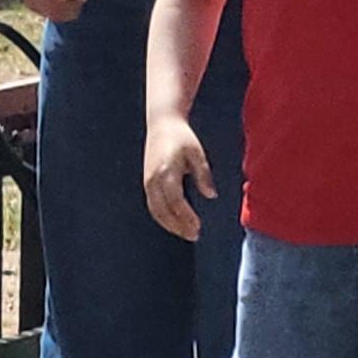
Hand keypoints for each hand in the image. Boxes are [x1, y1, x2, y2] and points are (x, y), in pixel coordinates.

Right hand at [141, 115, 214, 240]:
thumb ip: (203, 174)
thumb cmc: (182, 137)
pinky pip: (152, 205)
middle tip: (194, 235)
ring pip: (155, 211)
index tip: (198, 227)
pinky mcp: (146, 182)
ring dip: (170, 224)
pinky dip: (163, 217)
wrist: (162, 123)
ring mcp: (147, 181)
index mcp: (166, 171)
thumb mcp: (197, 153)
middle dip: (178, 226)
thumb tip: (211, 195)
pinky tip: (175, 222)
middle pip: (163, 210)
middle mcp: (153, 178)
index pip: (176, 201)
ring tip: (186, 232)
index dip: (186, 217)